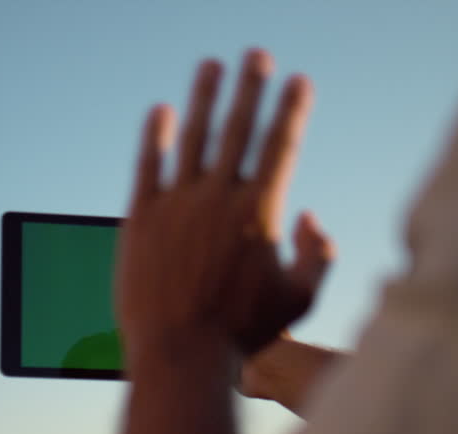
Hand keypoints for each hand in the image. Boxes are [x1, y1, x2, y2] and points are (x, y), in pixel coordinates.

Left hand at [117, 50, 330, 371]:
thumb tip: (310, 217)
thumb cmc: (242, 334)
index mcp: (259, 212)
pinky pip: (148, 166)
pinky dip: (154, 136)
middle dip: (251, 87)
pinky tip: (160, 112)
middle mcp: (218, 198)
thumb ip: (317, 256)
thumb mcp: (298, 300)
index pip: (281, 145)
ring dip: (204, 97)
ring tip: (211, 65)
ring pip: (193, 137)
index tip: (300, 81)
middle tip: (258, 54)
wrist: (179, 354)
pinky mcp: (140, 218)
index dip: (292, 109)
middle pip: (239, 128)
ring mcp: (177, 204)